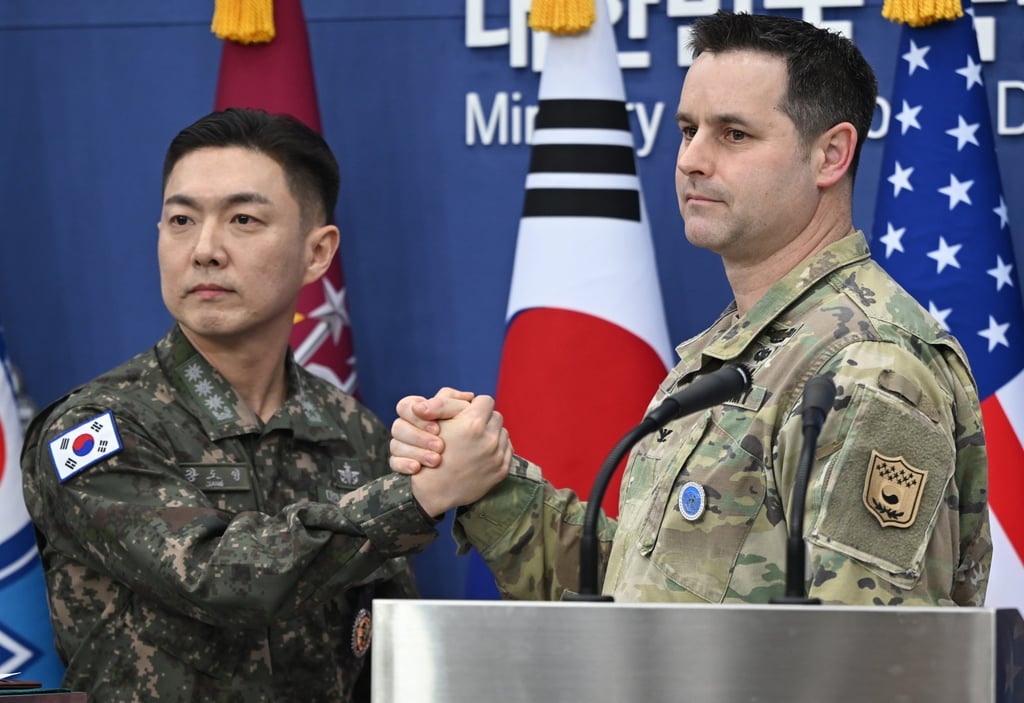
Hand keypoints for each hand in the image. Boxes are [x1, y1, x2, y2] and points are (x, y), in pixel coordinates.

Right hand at [390, 387, 473, 474]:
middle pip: (398, 426)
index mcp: (420, 410)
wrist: (473, 464)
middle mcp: (409, 426)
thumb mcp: (463, 414)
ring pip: (395, 445)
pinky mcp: (403, 464)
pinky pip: (394, 463)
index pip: (405, 406)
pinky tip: (417, 468)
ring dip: (416, 452)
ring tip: (436, 460)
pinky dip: (404, 465)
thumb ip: (449, 403)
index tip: (437, 428)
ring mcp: (404, 446)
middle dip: (419, 437)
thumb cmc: (469, 432)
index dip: (417, 417)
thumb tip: (432, 404)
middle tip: (440, 446)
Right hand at [408, 395, 511, 516]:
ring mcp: (497, 456)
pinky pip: (507, 450)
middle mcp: (489, 439)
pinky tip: (483, 453)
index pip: (486, 401)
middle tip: (472, 428)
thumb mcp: (436, 422)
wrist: (433, 490)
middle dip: (485, 419)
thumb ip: (451, 404)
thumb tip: (470, 397)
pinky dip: (497, 449)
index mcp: (473, 423)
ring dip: (492, 434)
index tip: (468, 412)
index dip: (475, 405)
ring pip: (502, 433)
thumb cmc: (429, 453)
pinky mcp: (501, 470)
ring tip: (476, 442)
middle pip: (496, 416)